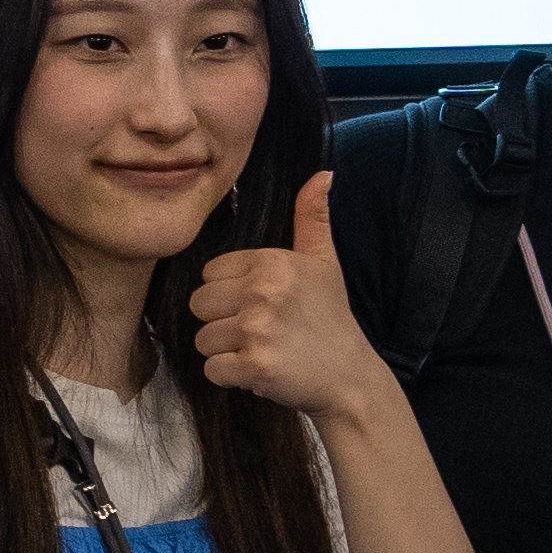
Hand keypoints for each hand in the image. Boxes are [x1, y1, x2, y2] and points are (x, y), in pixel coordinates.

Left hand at [186, 174, 389, 418]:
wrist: (351, 379)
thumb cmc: (332, 320)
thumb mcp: (325, 263)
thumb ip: (312, 217)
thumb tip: (323, 174)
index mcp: (273, 262)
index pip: (210, 274)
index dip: (229, 293)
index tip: (260, 305)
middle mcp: (263, 291)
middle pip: (200, 305)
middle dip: (222, 322)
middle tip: (260, 331)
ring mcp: (258, 329)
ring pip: (203, 339)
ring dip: (226, 351)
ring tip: (262, 349)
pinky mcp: (254, 366)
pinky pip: (212, 369)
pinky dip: (230, 376)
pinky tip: (260, 370)